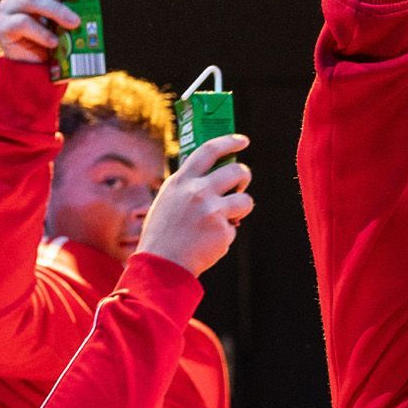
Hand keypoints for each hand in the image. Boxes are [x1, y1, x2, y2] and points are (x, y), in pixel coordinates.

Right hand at [0, 0, 84, 64]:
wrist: (40, 65)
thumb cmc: (58, 31)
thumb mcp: (73, 8)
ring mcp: (9, 7)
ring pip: (31, 0)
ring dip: (57, 10)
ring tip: (75, 23)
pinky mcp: (3, 27)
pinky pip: (23, 23)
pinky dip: (42, 32)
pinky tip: (55, 41)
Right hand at [134, 134, 253, 275]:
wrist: (161, 266)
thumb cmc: (163, 235)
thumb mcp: (167, 201)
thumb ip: (188, 186)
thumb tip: (213, 174)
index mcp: (181, 181)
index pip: (209, 150)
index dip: (229, 142)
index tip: (242, 140)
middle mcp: (198, 191)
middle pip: (238, 171)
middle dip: (244, 177)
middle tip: (240, 185)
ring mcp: (212, 211)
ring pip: (245, 200)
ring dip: (240, 209)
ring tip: (224, 220)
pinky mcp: (222, 231)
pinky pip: (234, 228)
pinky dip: (225, 235)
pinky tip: (208, 243)